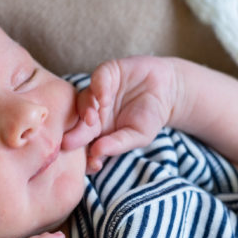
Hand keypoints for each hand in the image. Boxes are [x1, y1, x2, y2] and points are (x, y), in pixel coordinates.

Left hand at [61, 57, 174, 172]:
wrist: (168, 91)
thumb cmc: (151, 117)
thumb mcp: (138, 136)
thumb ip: (118, 144)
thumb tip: (97, 153)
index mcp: (96, 132)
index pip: (84, 144)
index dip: (84, 154)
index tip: (91, 164)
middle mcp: (92, 113)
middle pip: (78, 124)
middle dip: (75, 134)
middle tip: (70, 142)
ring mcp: (96, 93)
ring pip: (83, 101)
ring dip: (85, 110)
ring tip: (91, 119)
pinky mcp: (105, 74)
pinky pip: (97, 80)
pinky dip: (99, 89)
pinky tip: (105, 99)